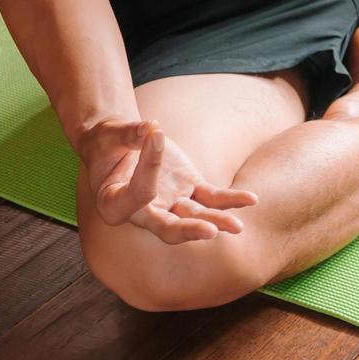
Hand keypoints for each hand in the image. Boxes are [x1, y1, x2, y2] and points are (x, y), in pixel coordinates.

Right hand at [78, 119, 257, 243]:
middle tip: (210, 232)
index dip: (149, 167)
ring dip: (217, 220)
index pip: (139, 194)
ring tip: (238, 226)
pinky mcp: (190, 190)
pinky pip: (212, 198)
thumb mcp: (110, 135)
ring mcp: (170, 204)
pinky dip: (230, 200)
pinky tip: (251, 199)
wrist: (119, 143)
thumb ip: (128, 134)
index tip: (156, 134)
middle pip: (168, 228)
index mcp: (114, 204)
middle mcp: (144, 212)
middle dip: (189, 231)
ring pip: (195, 217)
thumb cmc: (108, 142)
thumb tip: (151, 127)